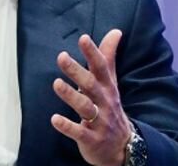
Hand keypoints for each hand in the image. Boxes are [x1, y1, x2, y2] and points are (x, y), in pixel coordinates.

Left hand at [51, 29, 129, 165]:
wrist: (123, 147)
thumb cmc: (110, 107)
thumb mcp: (111, 82)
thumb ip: (108, 56)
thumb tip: (116, 31)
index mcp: (107, 87)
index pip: (101, 67)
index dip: (93, 52)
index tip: (83, 38)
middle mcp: (104, 101)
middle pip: (90, 84)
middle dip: (76, 71)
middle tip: (61, 56)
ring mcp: (99, 121)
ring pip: (84, 107)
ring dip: (70, 95)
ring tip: (56, 83)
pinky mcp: (91, 139)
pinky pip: (79, 132)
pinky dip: (67, 126)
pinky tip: (54, 119)